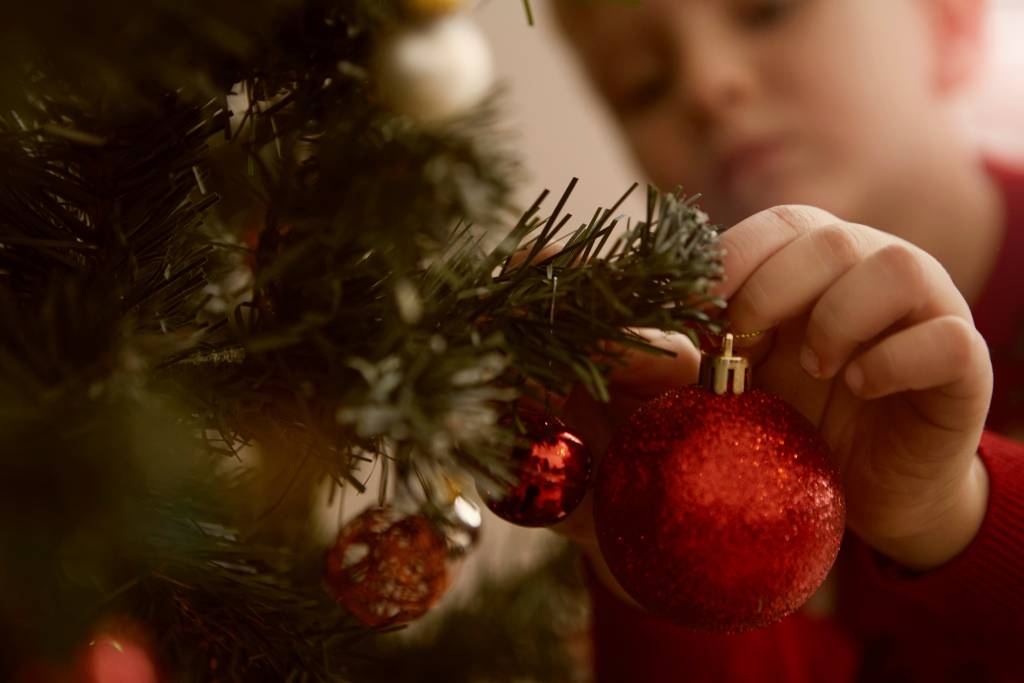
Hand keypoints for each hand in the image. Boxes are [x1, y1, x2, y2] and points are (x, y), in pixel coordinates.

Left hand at [554, 205, 992, 585]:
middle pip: (830, 238)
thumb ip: (677, 349)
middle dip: (772, 294)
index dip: (733, 262)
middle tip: (746, 353)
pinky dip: (894, 361)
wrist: (864, 490)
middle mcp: (874, 269)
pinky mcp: (963, 365)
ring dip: (836, 320)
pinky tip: (860, 388)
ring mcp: (927, 311)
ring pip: (896, 267)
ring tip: (814, 370)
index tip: (700, 316)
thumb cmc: (791, 424)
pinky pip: (946, 338)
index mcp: (816, 262)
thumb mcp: (727, 381)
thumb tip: (594, 322)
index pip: (778, 223)